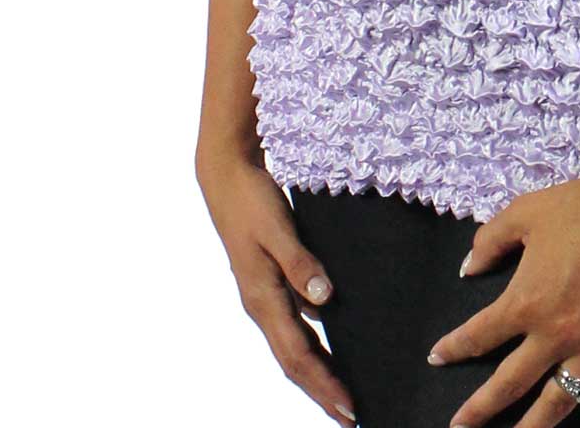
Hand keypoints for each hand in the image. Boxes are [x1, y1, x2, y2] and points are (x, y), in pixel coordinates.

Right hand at [195, 152, 356, 426]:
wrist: (226, 175)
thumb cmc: (251, 199)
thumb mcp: (277, 227)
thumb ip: (300, 262)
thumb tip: (325, 298)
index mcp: (263, 299)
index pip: (298, 355)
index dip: (324, 384)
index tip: (349, 408)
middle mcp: (262, 305)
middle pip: (295, 361)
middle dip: (322, 391)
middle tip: (353, 417)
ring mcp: (264, 296)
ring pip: (293, 346)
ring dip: (318, 372)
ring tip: (345, 392)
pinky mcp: (270, 283)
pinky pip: (294, 325)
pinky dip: (314, 343)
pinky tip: (333, 343)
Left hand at [426, 163, 579, 427]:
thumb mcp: (524, 213)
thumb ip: (490, 241)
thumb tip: (468, 268)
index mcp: (526, 302)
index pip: (479, 335)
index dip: (453, 348)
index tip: (436, 358)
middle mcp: (555, 334)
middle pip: (510, 384)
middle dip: (480, 409)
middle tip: (460, 425)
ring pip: (557, 403)